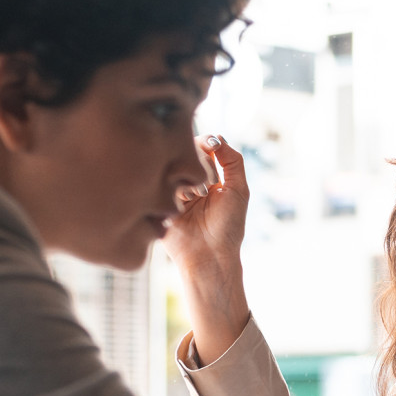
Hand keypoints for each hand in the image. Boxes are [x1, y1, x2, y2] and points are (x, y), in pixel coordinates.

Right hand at [165, 135, 251, 362]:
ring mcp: (171, 194)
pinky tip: (180, 203)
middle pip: (183, 155)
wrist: (209, 258)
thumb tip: (215, 137)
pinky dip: (170, 189)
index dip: (204, 144)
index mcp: (209, 178)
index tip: (211, 148)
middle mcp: (188, 183)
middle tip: (204, 183)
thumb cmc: (228, 227)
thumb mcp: (238, 190)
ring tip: (194, 197)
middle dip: (194, 163)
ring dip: (182, 178)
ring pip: (169, 168)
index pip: (200, 147)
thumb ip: (232, 160)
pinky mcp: (157, 205)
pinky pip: (157, 185)